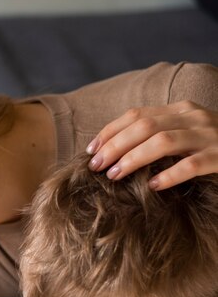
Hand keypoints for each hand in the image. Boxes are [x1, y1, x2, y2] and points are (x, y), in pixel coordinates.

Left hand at [86, 101, 217, 189]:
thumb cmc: (211, 145)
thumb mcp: (184, 133)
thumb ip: (157, 134)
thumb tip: (115, 151)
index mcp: (180, 110)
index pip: (136, 115)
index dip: (110, 131)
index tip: (91, 150)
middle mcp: (192, 118)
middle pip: (144, 127)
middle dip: (115, 146)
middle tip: (96, 166)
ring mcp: (208, 136)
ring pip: (163, 143)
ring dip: (134, 159)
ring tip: (115, 176)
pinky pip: (191, 166)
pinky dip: (168, 175)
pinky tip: (152, 186)